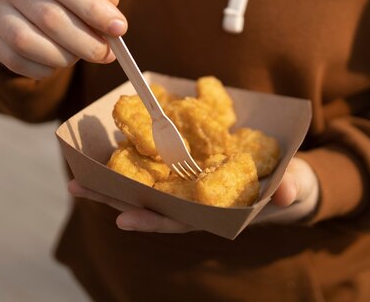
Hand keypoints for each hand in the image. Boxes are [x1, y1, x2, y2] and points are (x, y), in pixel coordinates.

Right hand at [0, 0, 126, 78]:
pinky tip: (59, 63)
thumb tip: (113, 13)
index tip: (119, 28)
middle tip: (107, 54)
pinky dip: (44, 68)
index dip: (92, 8)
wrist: (22, 2)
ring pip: (29, 43)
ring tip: (81, 56)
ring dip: (64, 57)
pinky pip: (17, 61)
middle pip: (49, 17)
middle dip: (86, 42)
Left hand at [67, 157, 318, 232]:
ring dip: (112, 181)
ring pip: (145, 186)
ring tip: (78, 174)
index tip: (123, 218)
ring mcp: (187, 186)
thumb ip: (287, 189)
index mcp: (215, 213)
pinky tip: (109, 148)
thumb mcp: (292, 187)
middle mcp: (195, 202)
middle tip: (77, 188)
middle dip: (114, 198)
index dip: (153, 221)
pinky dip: (133, 157)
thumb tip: (283, 192)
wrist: (284, 177)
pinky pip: (155, 165)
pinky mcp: (187, 168)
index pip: (179, 221)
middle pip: (149, 204)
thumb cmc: (288, 186)